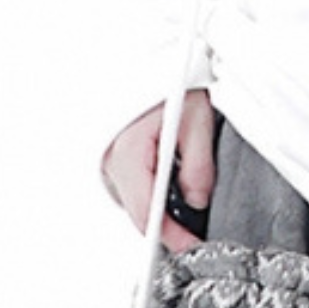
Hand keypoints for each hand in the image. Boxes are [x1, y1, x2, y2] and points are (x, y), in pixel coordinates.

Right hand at [101, 95, 216, 253]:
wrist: (158, 60)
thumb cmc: (172, 81)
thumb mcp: (196, 119)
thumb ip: (198, 165)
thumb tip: (197, 200)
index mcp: (128, 152)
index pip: (145, 210)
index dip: (168, 234)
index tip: (188, 246)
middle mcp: (112, 159)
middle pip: (138, 211)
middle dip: (167, 228)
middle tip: (194, 238)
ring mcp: (110, 160)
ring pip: (135, 201)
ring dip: (159, 211)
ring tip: (187, 214)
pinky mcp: (115, 158)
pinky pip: (133, 187)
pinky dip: (152, 195)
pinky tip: (172, 191)